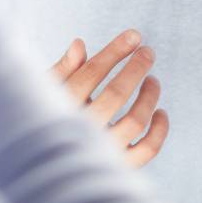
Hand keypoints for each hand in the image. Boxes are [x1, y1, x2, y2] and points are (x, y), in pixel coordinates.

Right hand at [50, 32, 168, 167]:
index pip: (93, 72)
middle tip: (148, 52)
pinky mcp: (119, 167)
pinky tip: (160, 113)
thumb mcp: (44, 93)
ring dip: (149, 96)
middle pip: (117, 93)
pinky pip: (147, 150)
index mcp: (62, 107)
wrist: (41, 167)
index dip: (115, 51)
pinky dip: (160, 131)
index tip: (134, 35)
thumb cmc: (42, 121)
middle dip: (136, 67)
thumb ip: (62, 70)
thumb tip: (79, 44)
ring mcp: (102, 150)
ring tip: (153, 81)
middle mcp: (82, 130)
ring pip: (136, 120)